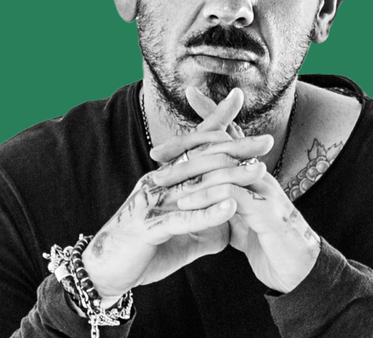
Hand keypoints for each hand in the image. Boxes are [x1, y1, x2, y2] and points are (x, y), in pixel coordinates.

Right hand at [82, 88, 273, 303]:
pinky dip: (207, 213)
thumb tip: (229, 218)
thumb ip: (205, 222)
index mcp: (165, 177)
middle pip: (201, 157)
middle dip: (236, 147)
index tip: (239, 100)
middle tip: (267, 141)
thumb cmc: (144, 250)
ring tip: (258, 170)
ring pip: (196, 184)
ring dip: (230, 177)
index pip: (194, 144)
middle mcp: (158, 181)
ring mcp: (151, 202)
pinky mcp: (148, 226)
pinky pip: (181, 217)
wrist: (105, 273)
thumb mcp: (181, 233)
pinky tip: (230, 207)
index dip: (217, 122)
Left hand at [170, 90, 321, 293]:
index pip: (232, 135)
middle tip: (156, 152)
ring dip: (188, 172)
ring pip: (224, 167)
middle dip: (188, 143)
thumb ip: (226, 200)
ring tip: (161, 181)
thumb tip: (205, 192)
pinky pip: (231, 196)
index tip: (191, 94)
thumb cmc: (271, 244)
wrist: (301, 274)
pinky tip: (184, 203)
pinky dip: (206, 196)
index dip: (214, 114)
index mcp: (253, 174)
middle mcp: (260, 175)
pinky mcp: (268, 213)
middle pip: (224, 144)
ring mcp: (266, 191)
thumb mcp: (243, 218)